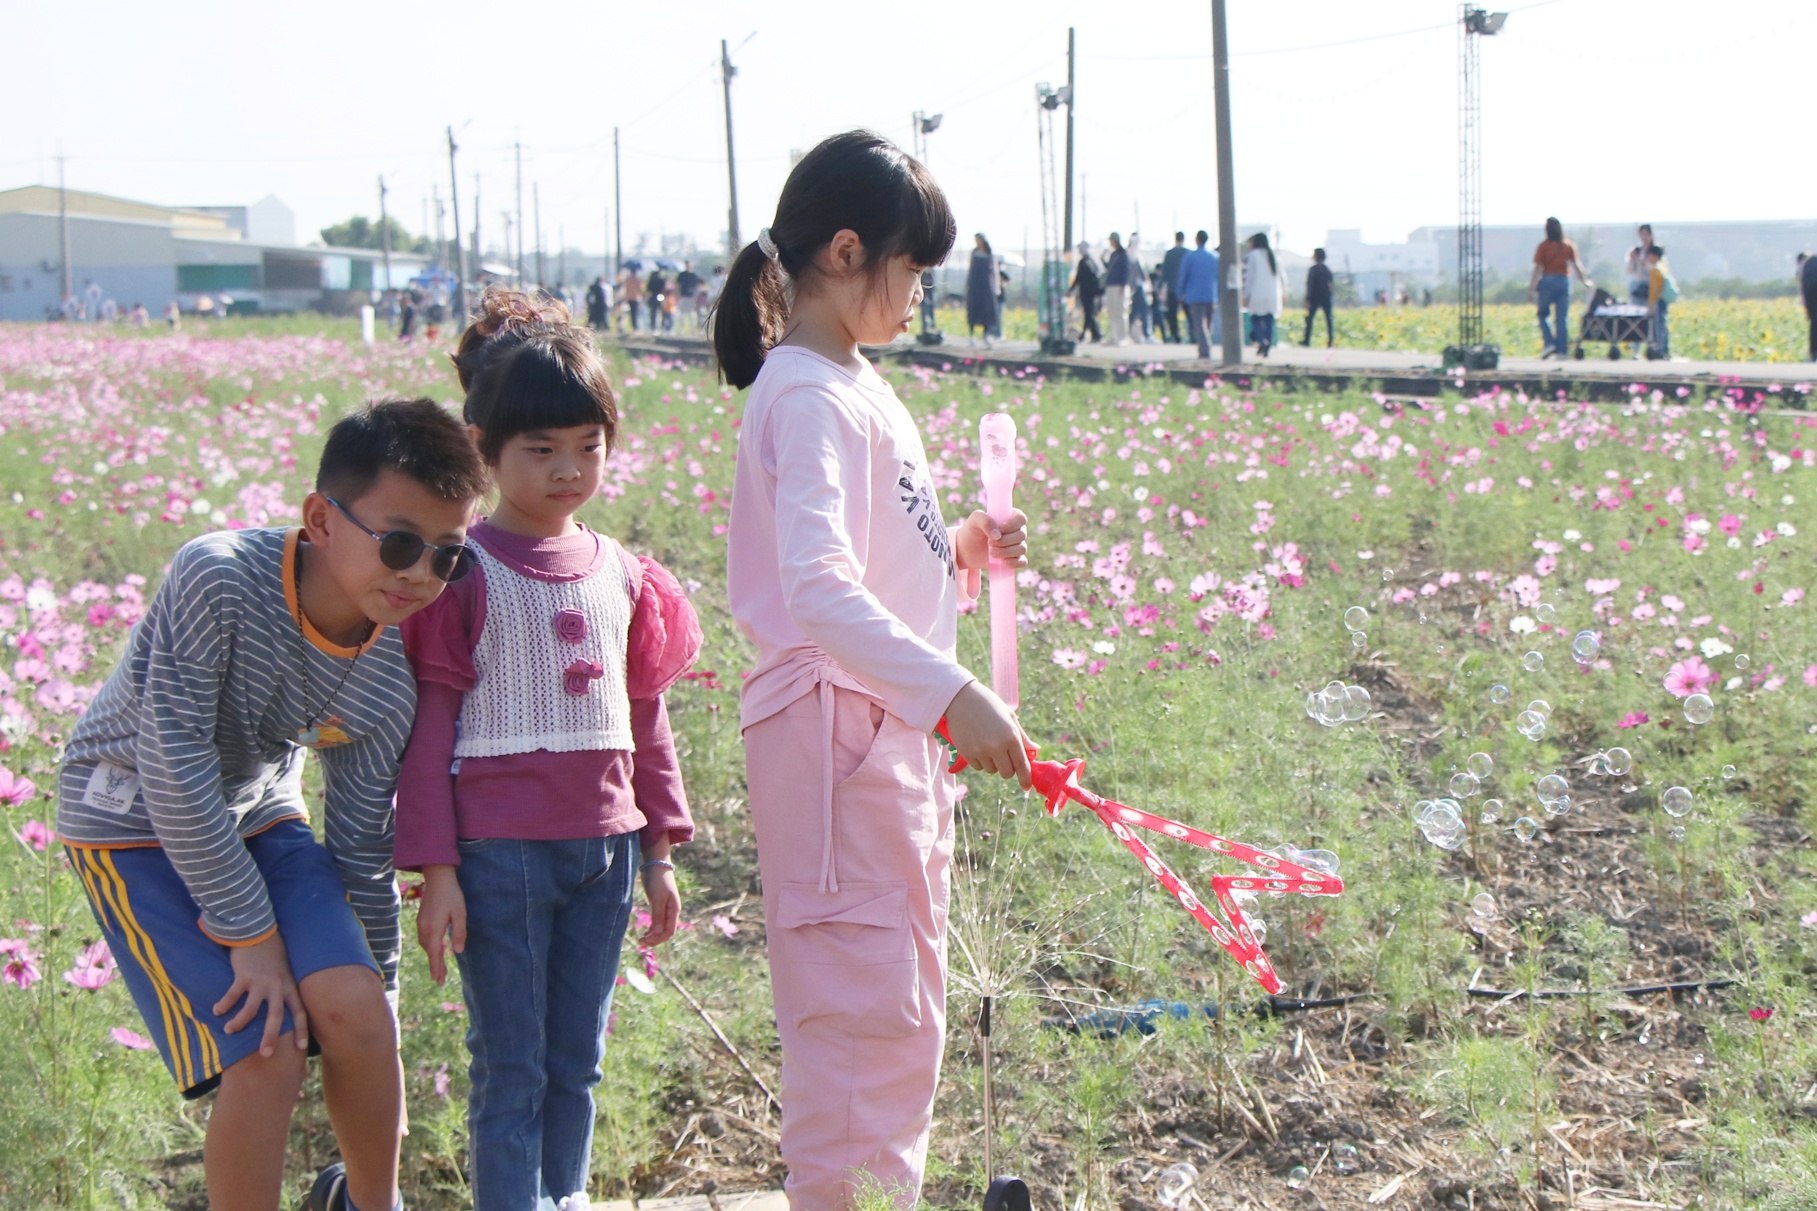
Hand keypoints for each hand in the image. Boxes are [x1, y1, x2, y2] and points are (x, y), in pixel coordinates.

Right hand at [214, 933, 306, 1057]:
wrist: (259, 933)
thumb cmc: (272, 958)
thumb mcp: (285, 975)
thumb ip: (284, 993)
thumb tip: (281, 1016)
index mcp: (289, 987)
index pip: (300, 1011)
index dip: (301, 1029)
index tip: (301, 1047)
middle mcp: (277, 986)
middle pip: (276, 1016)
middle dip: (270, 1036)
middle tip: (265, 1054)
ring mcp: (261, 982)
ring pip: (251, 1009)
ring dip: (239, 1023)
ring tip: (229, 1030)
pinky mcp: (244, 976)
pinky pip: (232, 995)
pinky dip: (224, 1005)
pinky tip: (218, 1010)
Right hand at [415, 865, 465, 985]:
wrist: (438, 878)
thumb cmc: (452, 895)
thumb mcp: (460, 913)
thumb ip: (459, 932)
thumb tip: (457, 951)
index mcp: (434, 928)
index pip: (435, 953)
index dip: (437, 968)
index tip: (438, 981)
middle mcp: (424, 928)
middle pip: (430, 952)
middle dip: (435, 966)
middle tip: (441, 980)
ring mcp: (421, 924)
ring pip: (426, 945)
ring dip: (432, 957)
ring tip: (440, 968)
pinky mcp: (421, 919)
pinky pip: (424, 938)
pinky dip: (430, 947)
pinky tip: (436, 949)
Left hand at [639, 863, 680, 946]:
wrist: (656, 864)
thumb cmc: (658, 880)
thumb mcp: (657, 898)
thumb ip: (658, 916)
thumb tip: (659, 933)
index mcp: (674, 910)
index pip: (669, 931)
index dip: (659, 939)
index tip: (646, 940)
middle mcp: (671, 911)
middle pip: (666, 932)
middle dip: (655, 939)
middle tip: (641, 942)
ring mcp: (665, 908)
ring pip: (661, 928)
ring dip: (653, 935)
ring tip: (641, 940)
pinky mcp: (658, 905)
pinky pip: (657, 922)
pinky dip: (652, 929)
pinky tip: (645, 932)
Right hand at [944, 680, 1033, 788]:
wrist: (960, 699)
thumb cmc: (988, 705)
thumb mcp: (1009, 717)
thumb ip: (1022, 736)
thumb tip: (1035, 750)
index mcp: (1011, 737)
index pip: (1022, 766)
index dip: (1025, 779)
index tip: (1026, 786)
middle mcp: (997, 747)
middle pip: (1007, 773)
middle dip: (1008, 768)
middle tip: (1004, 756)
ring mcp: (981, 752)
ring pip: (992, 770)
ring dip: (993, 763)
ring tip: (987, 744)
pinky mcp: (967, 754)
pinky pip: (978, 767)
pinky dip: (980, 760)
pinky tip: (977, 744)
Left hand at [955, 508, 1028, 572]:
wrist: (966, 549)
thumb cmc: (972, 530)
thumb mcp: (975, 520)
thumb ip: (985, 521)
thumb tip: (997, 535)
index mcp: (1010, 517)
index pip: (1021, 518)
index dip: (1012, 525)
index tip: (1000, 530)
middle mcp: (1016, 530)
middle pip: (1021, 535)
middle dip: (1005, 541)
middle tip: (989, 543)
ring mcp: (1016, 545)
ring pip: (1022, 549)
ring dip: (1007, 552)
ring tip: (991, 553)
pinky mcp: (1013, 558)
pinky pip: (1022, 561)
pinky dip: (1015, 562)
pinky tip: (1004, 563)